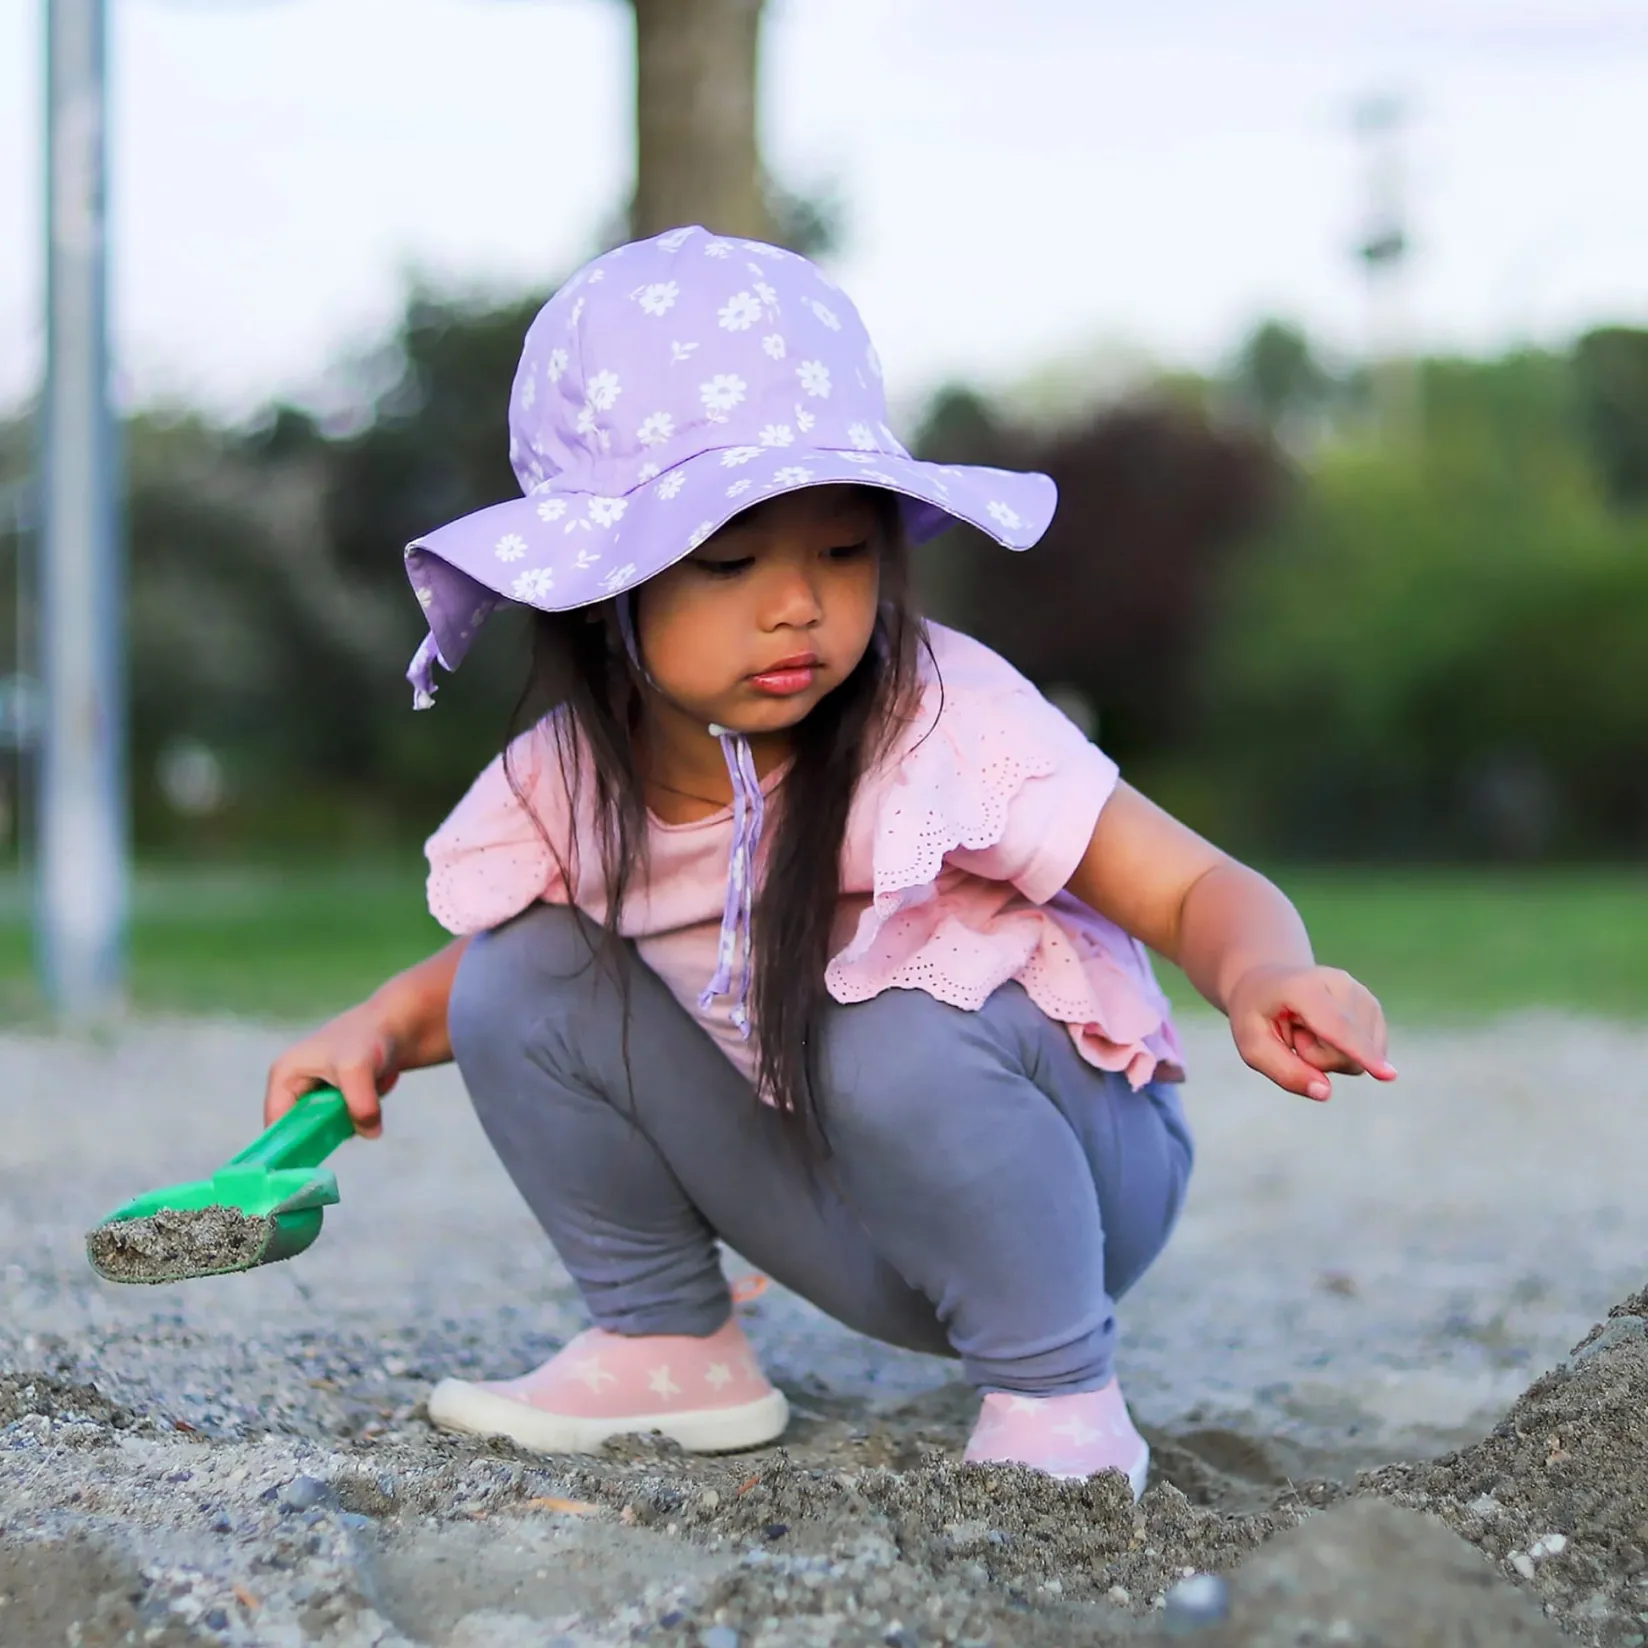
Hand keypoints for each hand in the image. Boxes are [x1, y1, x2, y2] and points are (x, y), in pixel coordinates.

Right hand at [263, 1000, 404, 1137]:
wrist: (396, 1025)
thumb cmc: (368, 1038)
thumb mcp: (358, 1069)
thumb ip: (360, 1103)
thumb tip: (369, 1133)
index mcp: (284, 1076)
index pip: (275, 1125)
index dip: (288, 1148)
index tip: (307, 1169)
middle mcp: (294, 1086)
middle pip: (301, 1130)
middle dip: (327, 1132)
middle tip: (353, 1124)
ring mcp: (315, 1094)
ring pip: (327, 1128)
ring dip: (350, 1120)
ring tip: (368, 1091)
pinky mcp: (336, 1099)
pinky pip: (345, 1122)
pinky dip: (361, 1115)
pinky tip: (374, 1091)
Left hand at [1225, 964, 1395, 1101]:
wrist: (1268, 981)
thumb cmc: (1256, 1015)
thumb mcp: (1252, 1046)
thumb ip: (1284, 1071)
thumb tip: (1325, 1093)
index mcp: (1303, 988)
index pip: (1336, 1028)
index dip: (1361, 1054)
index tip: (1389, 1075)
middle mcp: (1340, 983)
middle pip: (1344, 1052)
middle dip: (1315, 1059)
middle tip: (1292, 1034)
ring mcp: (1361, 992)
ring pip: (1361, 1055)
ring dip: (1331, 1055)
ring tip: (1307, 1030)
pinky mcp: (1373, 1005)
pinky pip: (1369, 1052)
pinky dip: (1346, 1051)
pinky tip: (1326, 1031)